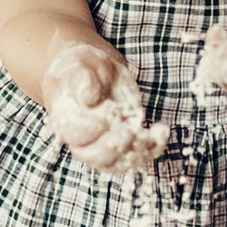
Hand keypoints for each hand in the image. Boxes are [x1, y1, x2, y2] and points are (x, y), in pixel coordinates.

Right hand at [41, 38, 165, 173]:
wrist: (94, 73)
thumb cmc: (84, 67)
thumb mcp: (83, 64)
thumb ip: (84, 78)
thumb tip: (88, 95)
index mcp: (66, 118)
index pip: (72, 134)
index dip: (88, 131)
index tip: (104, 119)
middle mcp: (82, 137)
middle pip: (92, 155)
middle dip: (112, 148)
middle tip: (129, 132)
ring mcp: (102, 144)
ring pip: (114, 162)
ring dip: (133, 153)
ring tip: (148, 135)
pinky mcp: (122, 144)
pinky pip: (135, 156)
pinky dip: (151, 149)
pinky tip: (160, 133)